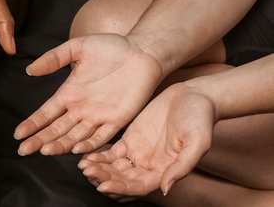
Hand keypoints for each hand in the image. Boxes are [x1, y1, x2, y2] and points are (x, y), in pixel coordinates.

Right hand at [14, 33, 161, 154]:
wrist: (143, 51)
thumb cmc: (111, 46)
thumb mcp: (77, 47)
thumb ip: (54, 58)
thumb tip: (29, 70)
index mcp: (69, 93)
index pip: (46, 113)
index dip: (32, 124)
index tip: (18, 134)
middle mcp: (80, 109)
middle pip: (56, 129)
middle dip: (39, 140)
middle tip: (23, 151)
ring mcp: (98, 116)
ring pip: (74, 136)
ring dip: (59, 144)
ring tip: (44, 151)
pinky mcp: (118, 119)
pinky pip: (101, 136)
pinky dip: (89, 144)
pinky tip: (75, 150)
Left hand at [77, 83, 214, 195]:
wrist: (194, 96)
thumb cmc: (200, 119)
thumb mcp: (197, 141)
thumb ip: (182, 166)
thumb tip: (165, 187)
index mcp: (165, 171)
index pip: (138, 186)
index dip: (120, 188)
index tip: (103, 185)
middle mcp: (149, 166)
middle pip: (122, 179)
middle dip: (104, 177)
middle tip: (87, 171)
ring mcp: (138, 153)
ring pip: (114, 167)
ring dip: (98, 168)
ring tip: (83, 165)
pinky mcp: (130, 139)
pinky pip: (111, 152)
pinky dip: (99, 155)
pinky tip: (86, 153)